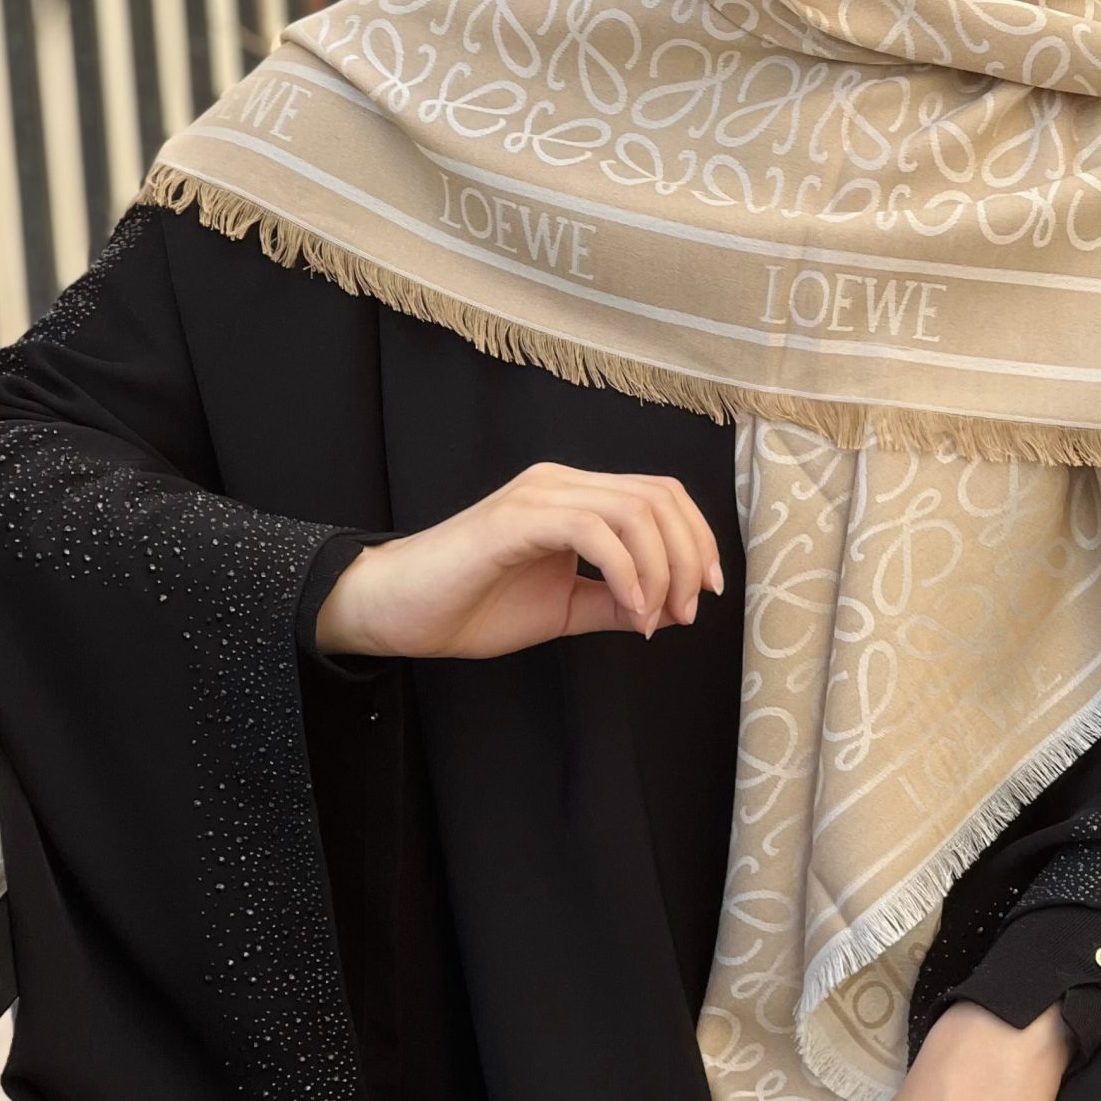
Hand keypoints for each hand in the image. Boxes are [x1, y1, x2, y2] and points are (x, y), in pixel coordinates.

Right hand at [313, 461, 724, 659]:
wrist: (397, 612)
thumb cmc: (469, 606)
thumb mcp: (562, 607)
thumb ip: (614, 601)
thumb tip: (672, 609)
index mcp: (575, 497)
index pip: (660, 494)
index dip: (697, 540)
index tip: (703, 595)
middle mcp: (561, 483)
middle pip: (659, 496)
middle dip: (688, 557)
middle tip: (683, 612)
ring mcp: (538, 496)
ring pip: (634, 509)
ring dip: (662, 568)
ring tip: (653, 617)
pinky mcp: (516, 519)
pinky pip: (593, 530)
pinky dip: (625, 572)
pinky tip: (628, 610)